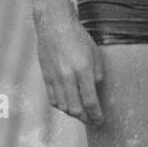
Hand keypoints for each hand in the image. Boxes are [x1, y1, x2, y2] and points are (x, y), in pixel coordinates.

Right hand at [34, 9, 104, 125]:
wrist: (54, 25)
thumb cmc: (78, 37)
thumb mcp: (95, 53)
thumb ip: (97, 74)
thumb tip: (95, 91)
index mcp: (83, 70)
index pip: (90, 101)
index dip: (96, 115)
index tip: (101, 120)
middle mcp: (68, 77)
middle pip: (76, 109)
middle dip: (86, 119)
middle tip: (93, 121)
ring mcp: (55, 78)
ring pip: (63, 107)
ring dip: (74, 114)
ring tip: (81, 115)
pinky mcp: (46, 77)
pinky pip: (53, 99)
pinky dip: (61, 107)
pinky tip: (67, 106)